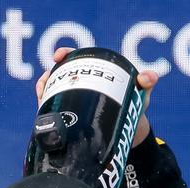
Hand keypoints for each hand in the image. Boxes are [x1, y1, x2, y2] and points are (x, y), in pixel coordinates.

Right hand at [35, 47, 159, 146]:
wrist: (129, 131)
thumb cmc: (134, 104)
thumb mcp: (141, 92)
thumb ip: (147, 82)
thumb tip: (148, 77)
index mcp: (94, 72)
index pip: (74, 58)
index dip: (64, 54)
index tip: (58, 56)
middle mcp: (80, 84)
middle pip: (57, 74)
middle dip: (47, 76)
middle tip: (45, 81)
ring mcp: (73, 101)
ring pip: (51, 92)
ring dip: (43, 92)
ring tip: (42, 97)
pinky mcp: (70, 118)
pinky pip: (52, 111)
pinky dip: (44, 110)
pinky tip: (41, 112)